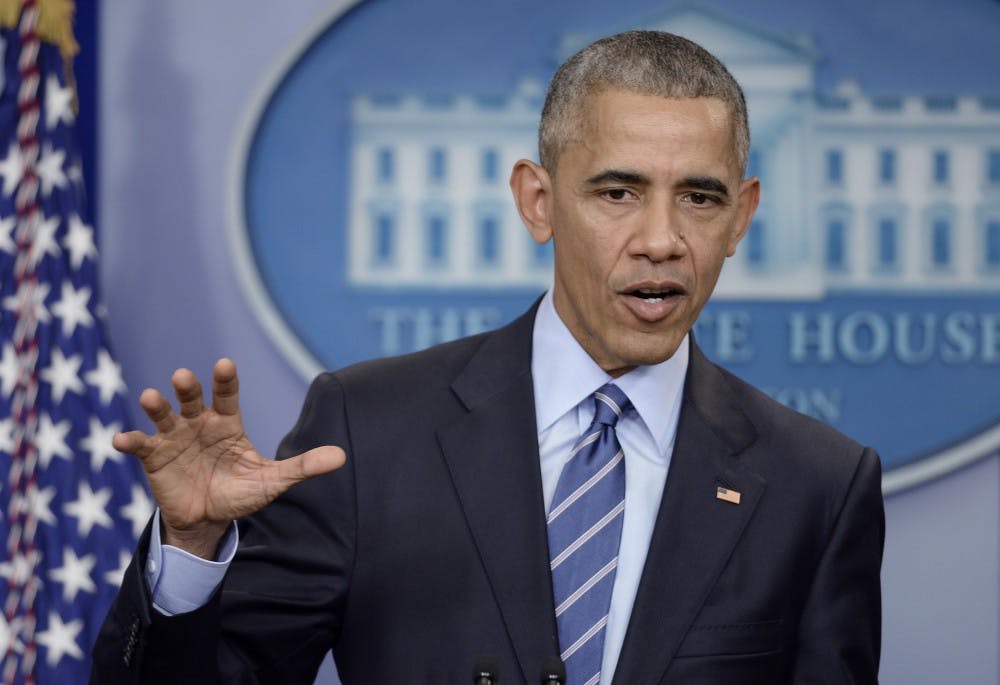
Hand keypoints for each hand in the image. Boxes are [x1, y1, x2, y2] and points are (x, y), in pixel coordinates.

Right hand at [113, 358, 345, 558]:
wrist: (208, 520)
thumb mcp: (273, 481)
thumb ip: (303, 466)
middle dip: (188, 388)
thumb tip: (342, 456)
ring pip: (163, 416)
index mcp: (228, 423)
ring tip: (149, 398)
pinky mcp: (154, 457)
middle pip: (193, 399)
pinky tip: (120, 440)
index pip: (227, 395)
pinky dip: (130, 441)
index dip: (226, 380)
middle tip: (184, 377)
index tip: (225, 364)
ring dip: (156, 406)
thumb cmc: (241, 492)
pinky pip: (140, 446)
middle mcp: (199, 423)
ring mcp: (175, 438)